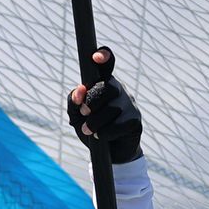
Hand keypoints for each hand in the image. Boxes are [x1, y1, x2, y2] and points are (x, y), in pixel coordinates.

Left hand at [66, 46, 141, 163]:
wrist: (108, 152)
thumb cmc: (91, 127)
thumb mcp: (76, 115)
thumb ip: (73, 101)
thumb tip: (79, 91)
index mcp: (104, 83)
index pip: (107, 64)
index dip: (104, 56)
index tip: (95, 58)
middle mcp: (119, 90)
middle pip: (107, 87)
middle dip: (92, 101)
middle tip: (84, 112)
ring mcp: (129, 105)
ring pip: (111, 108)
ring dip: (95, 122)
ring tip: (88, 130)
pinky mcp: (135, 121)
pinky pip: (119, 125)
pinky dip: (105, 133)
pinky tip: (100, 136)